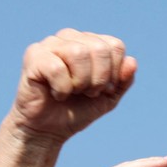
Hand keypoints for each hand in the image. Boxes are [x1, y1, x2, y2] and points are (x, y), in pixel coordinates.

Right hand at [0, 30, 137, 166]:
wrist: (49, 129)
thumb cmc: (77, 110)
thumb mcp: (108, 98)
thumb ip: (123, 80)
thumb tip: (132, 61)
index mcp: (89, 42)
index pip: (115, 46)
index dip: (115, 73)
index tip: (102, 90)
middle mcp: (70, 37)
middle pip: (99, 48)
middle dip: (98, 79)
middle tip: (86, 93)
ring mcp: (50, 44)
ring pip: (79, 52)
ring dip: (80, 82)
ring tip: (71, 92)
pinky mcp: (34, 56)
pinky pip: (57, 67)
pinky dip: (62, 88)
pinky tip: (55, 94)